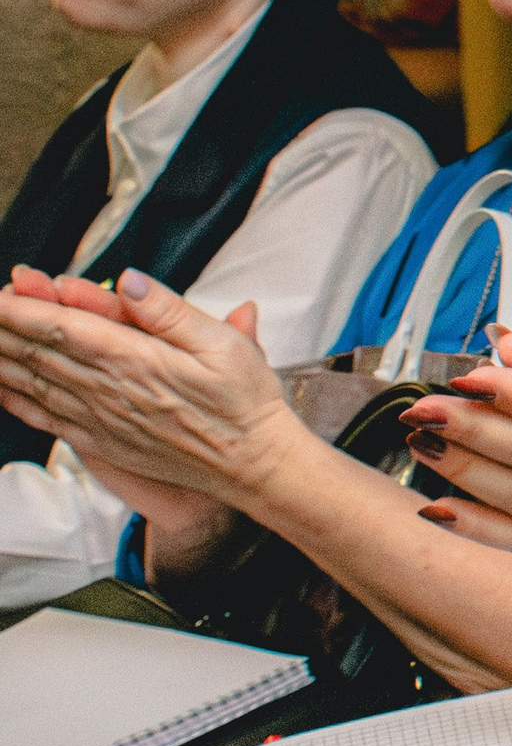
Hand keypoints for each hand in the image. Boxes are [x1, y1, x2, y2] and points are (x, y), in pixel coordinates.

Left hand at [0, 266, 297, 502]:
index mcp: (137, 360)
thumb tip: (129, 282)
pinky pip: (45, 418)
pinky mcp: (102, 441)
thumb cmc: (244, 403)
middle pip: (39, 351)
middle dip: (4, 326)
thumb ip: (171, 311)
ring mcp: (101, 419)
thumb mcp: (226, 345)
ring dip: (1, 358)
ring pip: (34, 382)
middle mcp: (109, 390)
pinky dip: (15, 399)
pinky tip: (1, 387)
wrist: (253, 464)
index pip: (64, 327)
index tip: (3, 291)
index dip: (25, 307)